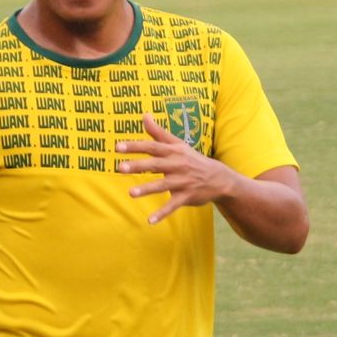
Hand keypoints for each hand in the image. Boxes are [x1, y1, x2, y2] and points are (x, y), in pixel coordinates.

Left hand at [116, 114, 236, 223]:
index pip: (152, 147)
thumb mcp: (178, 144)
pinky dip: (162, 213)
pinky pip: (173, 205)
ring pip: (163, 185)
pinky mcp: (186, 196)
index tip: (118, 147)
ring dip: (147, 189)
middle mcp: (177, 165)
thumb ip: (159, 132)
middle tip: (120, 168)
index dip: (135, 146)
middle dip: (138, 166)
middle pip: (155, 165)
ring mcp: (182, 181)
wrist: (218, 178)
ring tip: (131, 193)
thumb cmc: (193, 160)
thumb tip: (144, 115)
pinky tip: (150, 221)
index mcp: (173, 152)